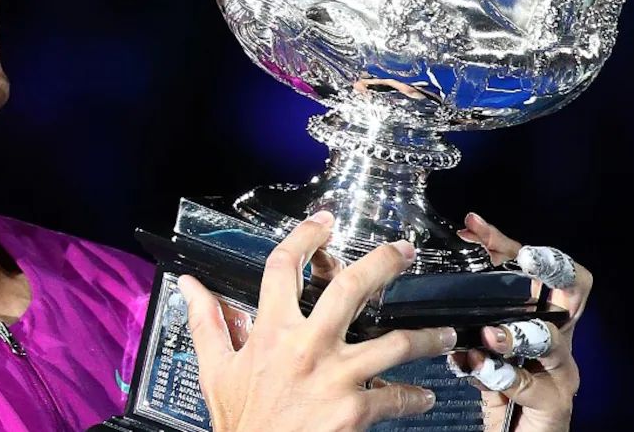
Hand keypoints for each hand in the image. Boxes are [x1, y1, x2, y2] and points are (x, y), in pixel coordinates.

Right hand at [178, 212, 458, 431]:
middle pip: (352, 288)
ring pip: (395, 342)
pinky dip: (415, 396)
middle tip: (405, 252)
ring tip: (444, 334)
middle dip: (384, 263)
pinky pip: (397, 396)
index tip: (324, 221)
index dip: (306, 236)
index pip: (285, 267)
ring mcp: (335, 377)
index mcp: (270, 331)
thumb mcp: (214, 369)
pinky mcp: (355, 410)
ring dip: (426, 336)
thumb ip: (207, 322)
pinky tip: (423, 395)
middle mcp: (307, 346)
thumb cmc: (240, 421)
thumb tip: (189, 285)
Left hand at [454, 213, 592, 431]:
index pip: (535, 267)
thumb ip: (469, 311)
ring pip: (551, 340)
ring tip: (490, 334)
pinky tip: (476, 368)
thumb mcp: (480, 340)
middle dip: (549, 269)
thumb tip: (433, 273)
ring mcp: (560, 371)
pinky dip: (501, 375)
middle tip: (525, 258)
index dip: (507, 243)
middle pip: (568, 292)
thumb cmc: (497, 385)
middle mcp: (558, 338)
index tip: (473, 226)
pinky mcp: (553, 403)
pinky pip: (529, 385)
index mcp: (539, 316)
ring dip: (519, 333)